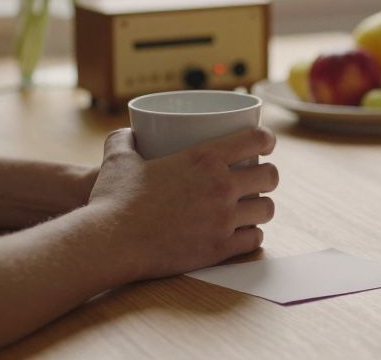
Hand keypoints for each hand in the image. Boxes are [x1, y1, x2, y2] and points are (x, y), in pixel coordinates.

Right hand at [88, 127, 278, 280]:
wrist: (109, 242)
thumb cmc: (113, 200)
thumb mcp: (118, 160)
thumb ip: (124, 140)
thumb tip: (125, 132)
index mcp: (204, 158)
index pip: (255, 140)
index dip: (267, 140)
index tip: (266, 144)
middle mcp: (221, 186)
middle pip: (270, 176)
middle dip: (268, 176)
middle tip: (259, 179)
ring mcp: (223, 219)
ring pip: (267, 210)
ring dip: (262, 207)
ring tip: (253, 207)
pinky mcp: (219, 248)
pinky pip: (254, 240)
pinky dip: (251, 236)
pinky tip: (244, 233)